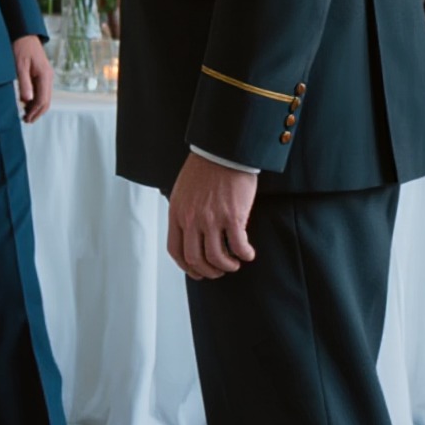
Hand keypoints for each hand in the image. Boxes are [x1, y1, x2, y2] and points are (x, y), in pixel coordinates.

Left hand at [13, 35, 52, 123]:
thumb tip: (28, 101)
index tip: (26, 119)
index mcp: (45, 76)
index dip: (35, 111)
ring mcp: (46, 76)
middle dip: (37, 112)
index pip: (42, 100)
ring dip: (36, 107)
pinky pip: (41, 91)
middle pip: (46, 101)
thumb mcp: (20, 66)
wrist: (24, 34)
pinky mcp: (41, 75)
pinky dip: (35, 99)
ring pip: (44, 97)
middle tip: (26, 120)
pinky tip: (26, 103)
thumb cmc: (21, 47)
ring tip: (25, 114)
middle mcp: (48, 77)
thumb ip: (24, 83)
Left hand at [167, 154, 258, 280]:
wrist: (222, 152)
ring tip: (235, 263)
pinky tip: (248, 253)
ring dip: (227, 266)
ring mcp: (211, 219)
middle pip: (195, 259)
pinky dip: (245, 254)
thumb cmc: (205, 168)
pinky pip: (238, 246)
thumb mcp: (183, 192)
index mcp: (177, 213)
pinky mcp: (232, 216)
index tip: (197, 272)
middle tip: (219, 271)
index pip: (176, 250)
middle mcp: (191, 219)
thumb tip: (190, 232)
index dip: (187, 267)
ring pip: (217, 257)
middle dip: (208, 271)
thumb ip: (184, 212)